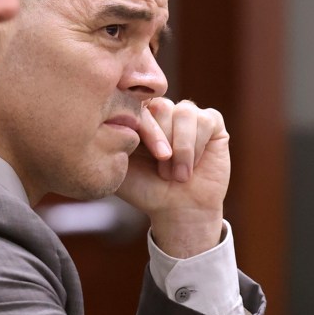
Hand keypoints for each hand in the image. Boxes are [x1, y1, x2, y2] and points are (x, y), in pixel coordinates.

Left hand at [115, 98, 229, 257]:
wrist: (177, 210)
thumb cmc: (145, 190)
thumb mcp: (118, 166)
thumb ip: (108, 142)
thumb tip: (102, 119)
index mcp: (137, 118)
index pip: (136, 104)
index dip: (142, 128)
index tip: (139, 153)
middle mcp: (161, 111)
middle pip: (161, 105)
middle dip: (161, 140)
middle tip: (162, 172)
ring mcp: (187, 115)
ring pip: (185, 112)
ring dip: (181, 147)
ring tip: (177, 175)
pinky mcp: (211, 123)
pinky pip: (206, 120)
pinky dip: (197, 146)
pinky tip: (192, 167)